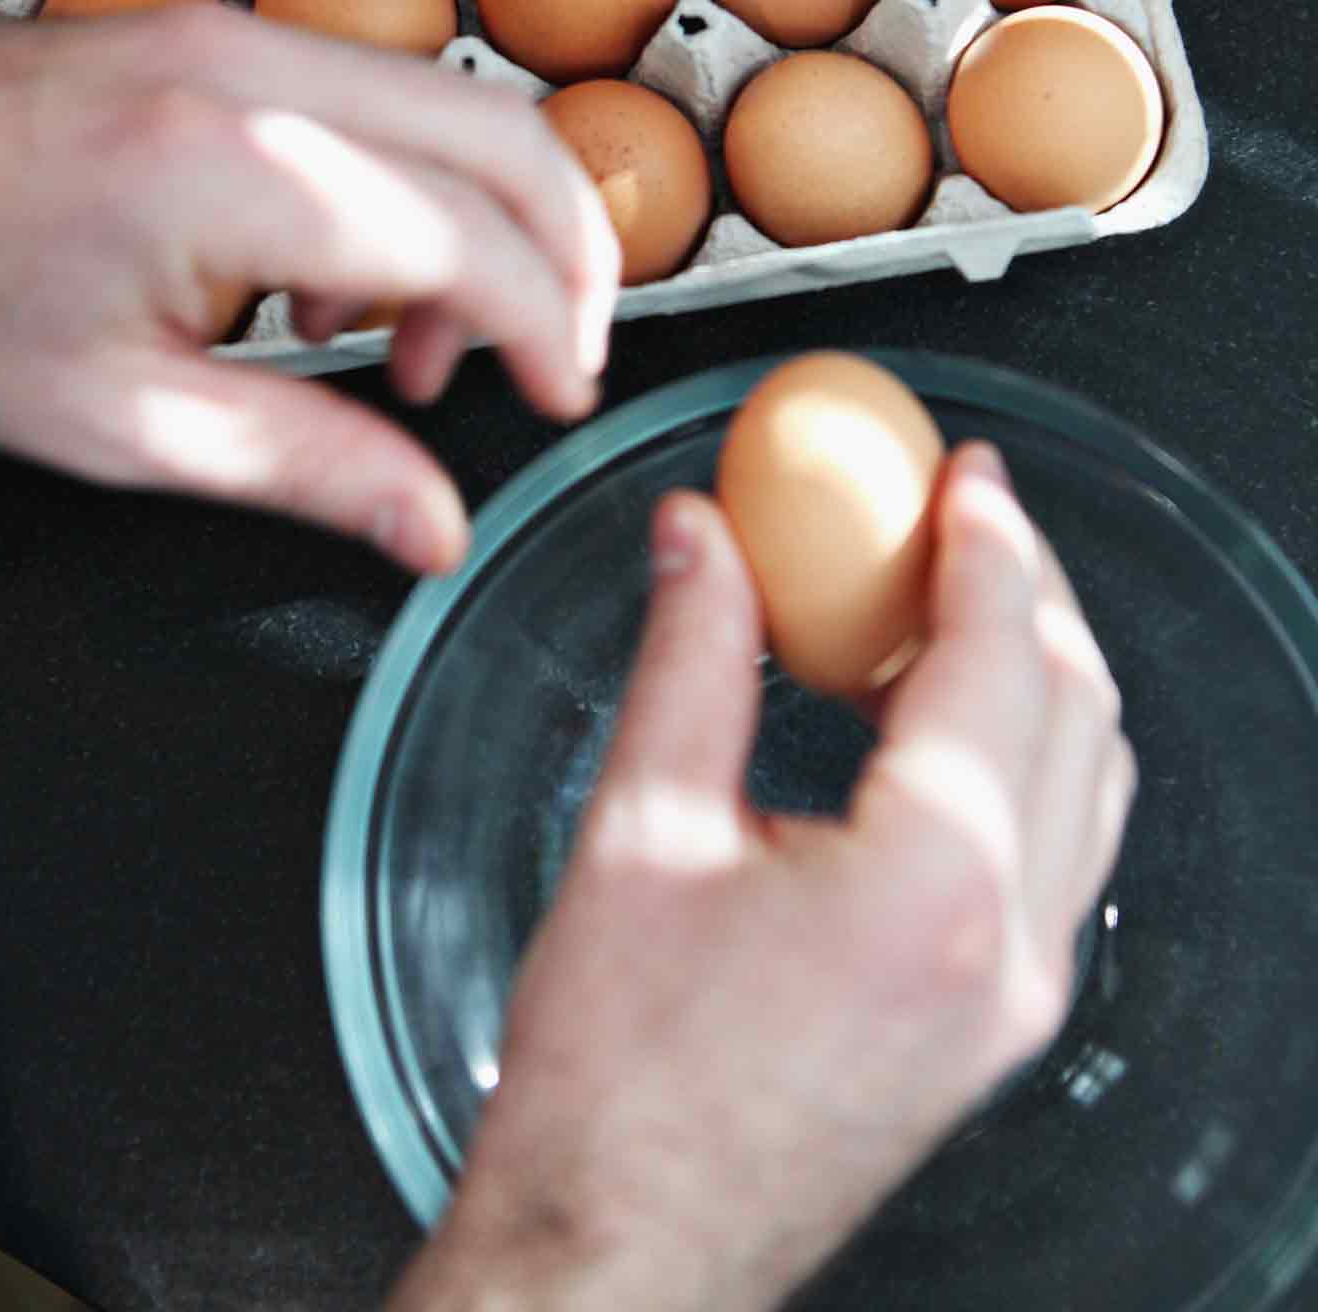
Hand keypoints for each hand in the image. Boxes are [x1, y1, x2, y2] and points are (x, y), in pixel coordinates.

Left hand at [0, 10, 618, 568]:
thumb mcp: (123, 420)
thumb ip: (306, 468)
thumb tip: (427, 522)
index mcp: (241, 171)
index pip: (479, 238)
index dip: (551, 330)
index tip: (561, 392)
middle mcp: (255, 75)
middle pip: (507, 132)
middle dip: (570, 252)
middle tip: (559, 352)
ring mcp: (236, 36)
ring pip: (451, 102)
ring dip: (485, 220)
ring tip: (417, 346)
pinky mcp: (215, 34)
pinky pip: (373, 95)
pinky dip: (408, 184)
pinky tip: (335, 284)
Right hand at [391, 444, 1135, 1310]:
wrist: (622, 1251)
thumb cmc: (615, 1085)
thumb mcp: (639, 832)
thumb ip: (688, 658)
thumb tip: (701, 539)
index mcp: (929, 882)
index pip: (1000, 655)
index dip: (987, 540)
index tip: (964, 470)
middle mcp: (1006, 943)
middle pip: (1075, 707)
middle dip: (1030, 588)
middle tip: (963, 513)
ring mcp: (1016, 996)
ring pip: (1088, 782)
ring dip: (1040, 669)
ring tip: (955, 599)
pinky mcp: (996, 1029)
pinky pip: (1059, 851)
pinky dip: (1026, 753)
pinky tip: (941, 722)